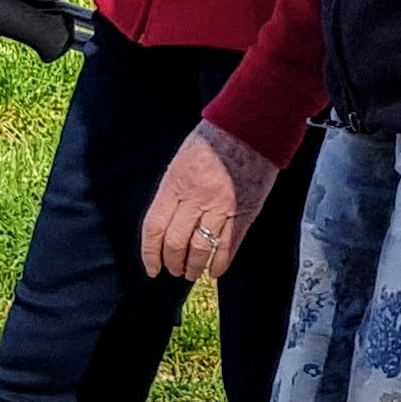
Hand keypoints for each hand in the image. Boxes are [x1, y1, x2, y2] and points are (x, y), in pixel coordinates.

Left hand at [139, 119, 281, 281]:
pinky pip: (228, 245)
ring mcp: (221, 208)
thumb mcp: (180, 162)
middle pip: (176, 243)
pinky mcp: (243, 213)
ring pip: (201, 249)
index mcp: (176, 184)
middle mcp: (197, 198)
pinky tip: (214, 270)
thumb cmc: (214, 141)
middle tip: (172, 270)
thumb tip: (164, 224)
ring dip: (194, 267)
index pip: (155, 227)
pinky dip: (220, 263)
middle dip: (172, 263)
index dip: (150, 253)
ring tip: (191, 272)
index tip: (152, 266)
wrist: (249, 128)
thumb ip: (172, 192)